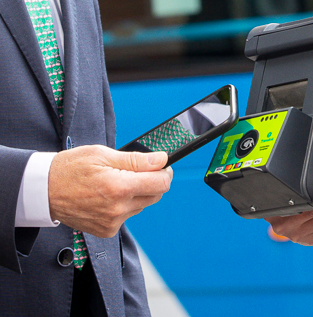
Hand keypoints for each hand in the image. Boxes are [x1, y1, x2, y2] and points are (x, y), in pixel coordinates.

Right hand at [48, 145, 172, 237]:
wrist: (44, 190)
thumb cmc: (70, 168)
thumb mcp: (102, 155)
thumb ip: (136, 160)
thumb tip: (161, 159)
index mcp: (119, 187)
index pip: (161, 183)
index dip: (165, 172)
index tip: (161, 165)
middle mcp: (118, 208)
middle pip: (155, 195)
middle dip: (152, 181)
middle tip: (136, 171)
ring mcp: (113, 222)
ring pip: (142, 205)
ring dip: (137, 194)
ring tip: (115, 182)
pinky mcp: (107, 230)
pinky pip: (128, 216)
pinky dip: (124, 205)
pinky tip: (108, 196)